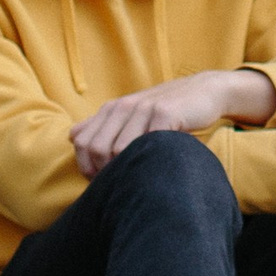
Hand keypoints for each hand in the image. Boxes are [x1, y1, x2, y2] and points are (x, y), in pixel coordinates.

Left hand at [70, 68, 271, 178]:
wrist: (203, 92)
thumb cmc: (165, 111)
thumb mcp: (132, 114)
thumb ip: (102, 125)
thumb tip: (72, 137)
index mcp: (112, 108)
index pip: (82, 142)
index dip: (86, 167)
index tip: (103, 180)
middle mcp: (123, 106)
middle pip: (96, 148)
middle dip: (104, 172)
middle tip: (121, 182)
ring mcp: (144, 109)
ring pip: (118, 149)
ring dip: (125, 169)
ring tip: (138, 177)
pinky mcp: (165, 113)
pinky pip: (146, 144)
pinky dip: (147, 160)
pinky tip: (155, 165)